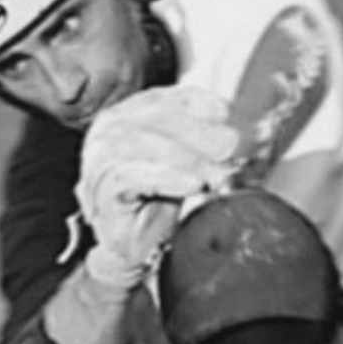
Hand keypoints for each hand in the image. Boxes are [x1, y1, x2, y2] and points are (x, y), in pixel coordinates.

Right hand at [74, 86, 239, 288]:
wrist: (137, 245)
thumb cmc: (159, 201)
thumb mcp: (187, 162)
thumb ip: (206, 142)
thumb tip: (242, 133)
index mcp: (126, 115)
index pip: (161, 98)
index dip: (193, 101)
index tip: (224, 111)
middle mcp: (108, 130)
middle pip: (154, 118)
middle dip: (198, 131)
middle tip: (230, 146)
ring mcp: (100, 158)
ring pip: (144, 145)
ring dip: (188, 158)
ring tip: (217, 172)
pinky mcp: (102, 188)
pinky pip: (135, 176)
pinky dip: (169, 178)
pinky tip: (194, 184)